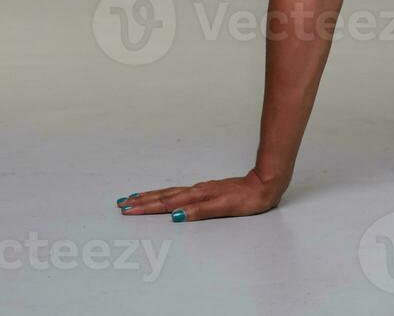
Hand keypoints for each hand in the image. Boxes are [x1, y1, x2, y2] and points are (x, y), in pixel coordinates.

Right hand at [116, 168, 285, 221]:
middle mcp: (196, 191)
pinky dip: (166, 194)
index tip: (126, 209)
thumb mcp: (224, 208)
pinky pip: (179, 191)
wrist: (265, 184)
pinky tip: (164, 196)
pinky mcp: (207, 190)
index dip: (145, 207)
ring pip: (169, 192)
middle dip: (141, 201)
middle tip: (121, 203)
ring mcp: (201, 189)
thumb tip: (175, 216)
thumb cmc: (247, 199)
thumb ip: (199, 211)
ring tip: (134, 198)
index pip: (166, 203)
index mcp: (197, 196)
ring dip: (150, 196)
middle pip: (163, 196)